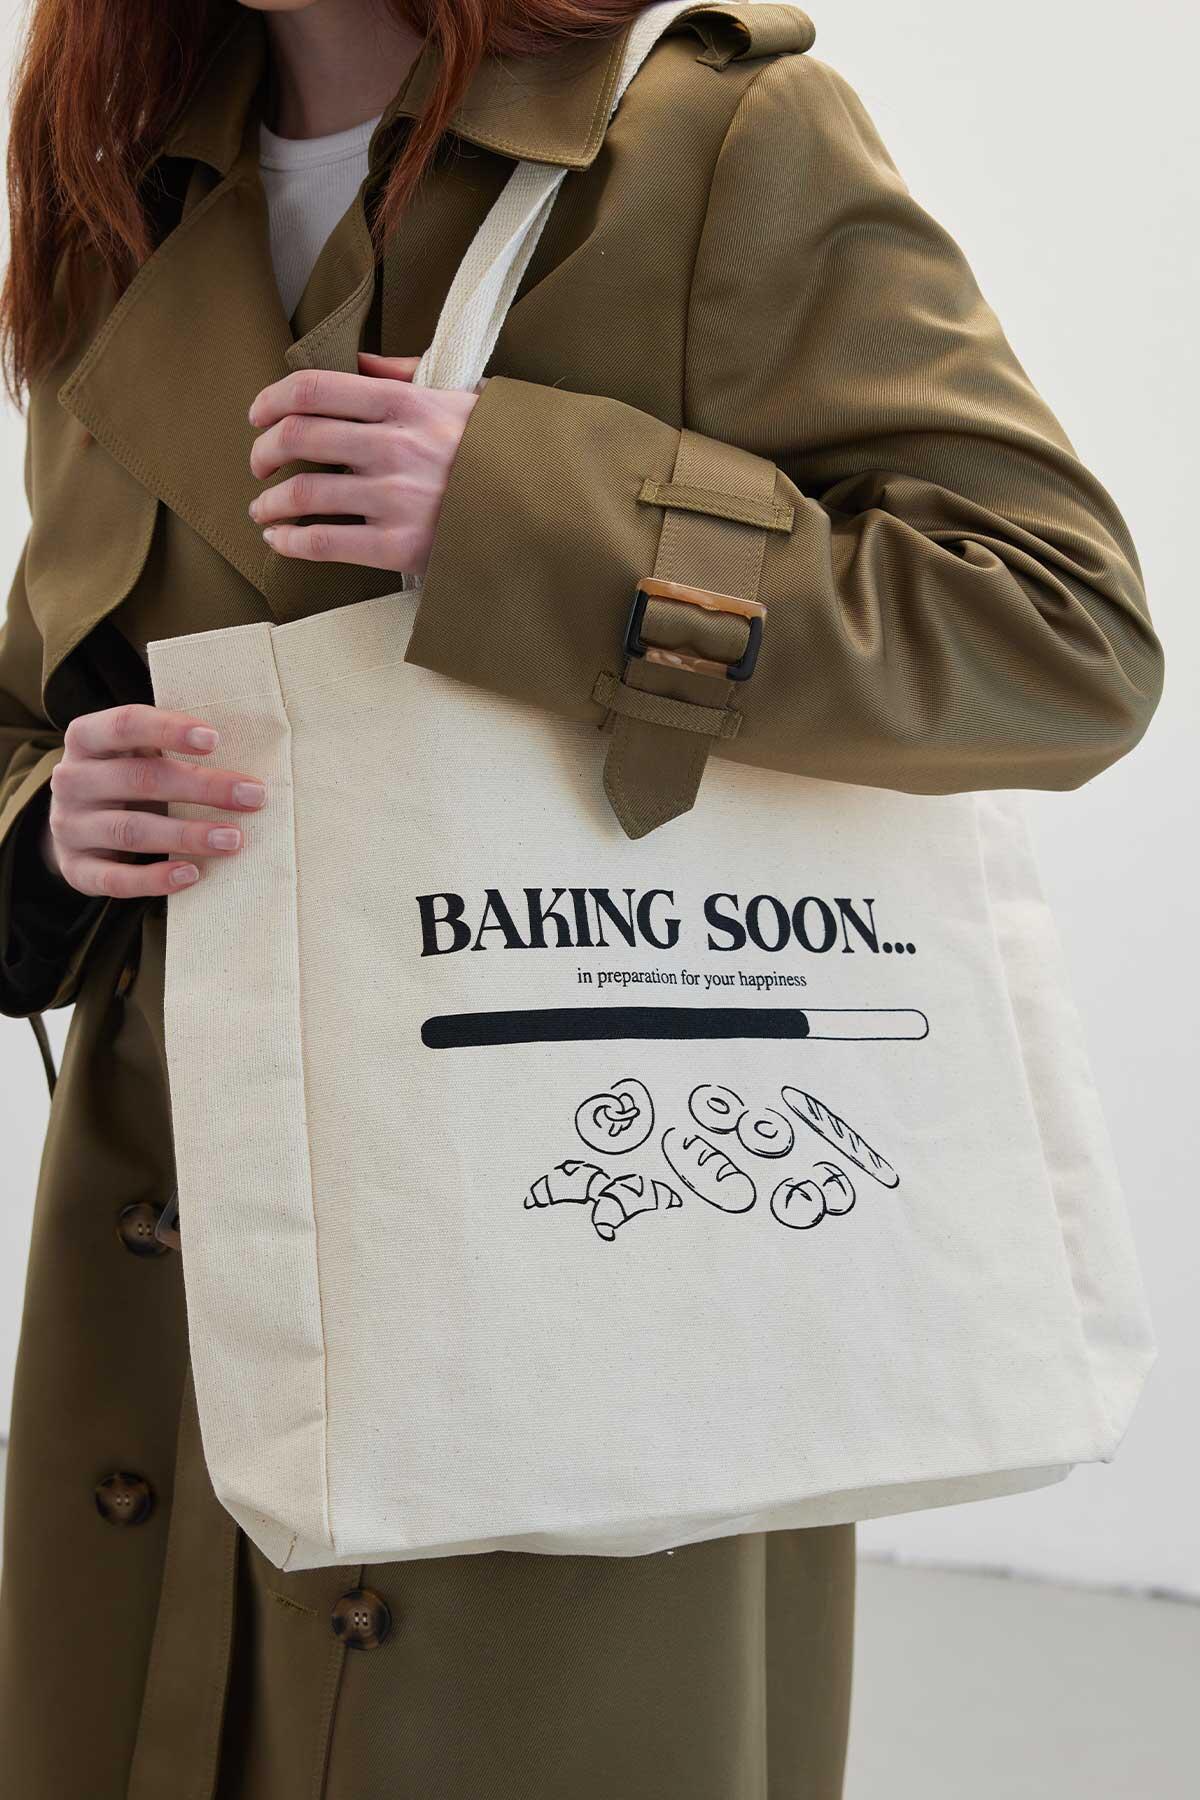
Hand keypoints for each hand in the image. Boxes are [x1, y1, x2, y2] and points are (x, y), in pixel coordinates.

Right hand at [45, 705, 266, 898]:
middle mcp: (71, 779)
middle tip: (252, 796)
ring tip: (233, 839)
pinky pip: (115, 878)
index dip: (169, 729)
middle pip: (139, 779)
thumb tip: (246, 752)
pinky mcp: (76, 867)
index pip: (126, 724)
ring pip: (131, 830)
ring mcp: (70, 826)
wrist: (75, 822)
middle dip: (202, 788)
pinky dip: (155, 878)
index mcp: (86, 738)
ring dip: (187, 835)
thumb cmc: (126, 776)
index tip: (215, 739)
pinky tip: (191, 874)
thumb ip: (170, 745)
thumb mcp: (136, 750)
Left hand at [246, 351, 478, 576]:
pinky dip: (290, 543)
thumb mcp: (463, 397)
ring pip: (302, 494)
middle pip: (297, 437)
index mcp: (405, 403)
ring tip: (263, 511)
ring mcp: (395, 498)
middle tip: (257, 465)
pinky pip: (324, 543)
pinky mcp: (399, 546)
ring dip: (269, 504)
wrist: (544, 511)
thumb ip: (406, 374)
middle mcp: (394, 446)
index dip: (271, 399)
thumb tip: (356, 359)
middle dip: (263, 452)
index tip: (256, 414)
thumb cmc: (501, 453)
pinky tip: (279, 542)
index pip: (315, 388)